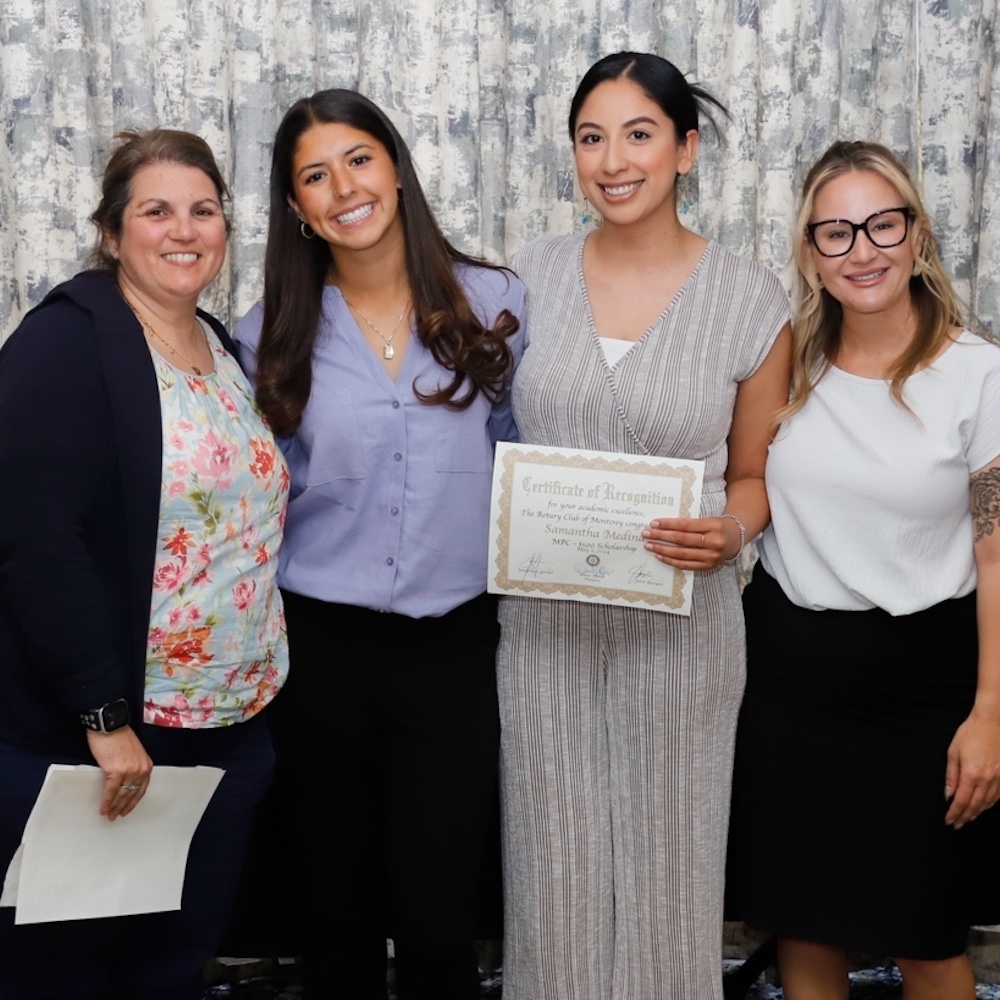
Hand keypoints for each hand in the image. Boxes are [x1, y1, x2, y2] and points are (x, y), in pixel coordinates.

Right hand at [85, 726, 153, 820]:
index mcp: (146, 764)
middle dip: (123, 807)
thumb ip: (132, 766)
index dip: (134, 801)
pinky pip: (111, 792)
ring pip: (121, 795)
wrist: (110, 726)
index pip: (142, 789)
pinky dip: (106, 802)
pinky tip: (103, 809)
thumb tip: (125, 781)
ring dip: (114, 807)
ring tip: (109, 815)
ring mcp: (130, 771)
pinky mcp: (116, 771)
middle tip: (116, 816)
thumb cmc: (118, 737)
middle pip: (132, 794)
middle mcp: (141, 769)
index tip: (128, 809)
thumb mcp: (133, 753)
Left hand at [641, 515, 737, 570]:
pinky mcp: (708, 566)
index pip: (686, 525)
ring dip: (662, 549)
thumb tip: (662, 526)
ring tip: (649, 545)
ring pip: (682, 554)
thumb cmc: (717, 526)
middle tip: (646, 534)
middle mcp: (714, 542)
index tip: (654, 523)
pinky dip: (671, 561)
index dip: (668, 524)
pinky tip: (660, 555)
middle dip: (661, 536)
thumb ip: (689, 523)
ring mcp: (711, 557)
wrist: (736, 539)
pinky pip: (685, 565)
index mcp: (714, 526)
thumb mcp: (707, 520)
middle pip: (682, 540)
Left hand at [944, 710, 999, 827]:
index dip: (955, 813)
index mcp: (971, 774)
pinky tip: (983, 807)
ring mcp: (999, 778)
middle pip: (975, 805)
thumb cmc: (970, 733)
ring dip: (977, 813)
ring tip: (967, 819)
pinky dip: (989, 804)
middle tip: (957, 825)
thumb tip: (948, 794)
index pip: (961, 800)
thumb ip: (951, 775)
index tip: (949, 821)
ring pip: (987, 803)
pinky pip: (997, 796)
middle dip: (965, 817)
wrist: (992, 722)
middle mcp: (987, 779)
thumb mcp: (953, 752)